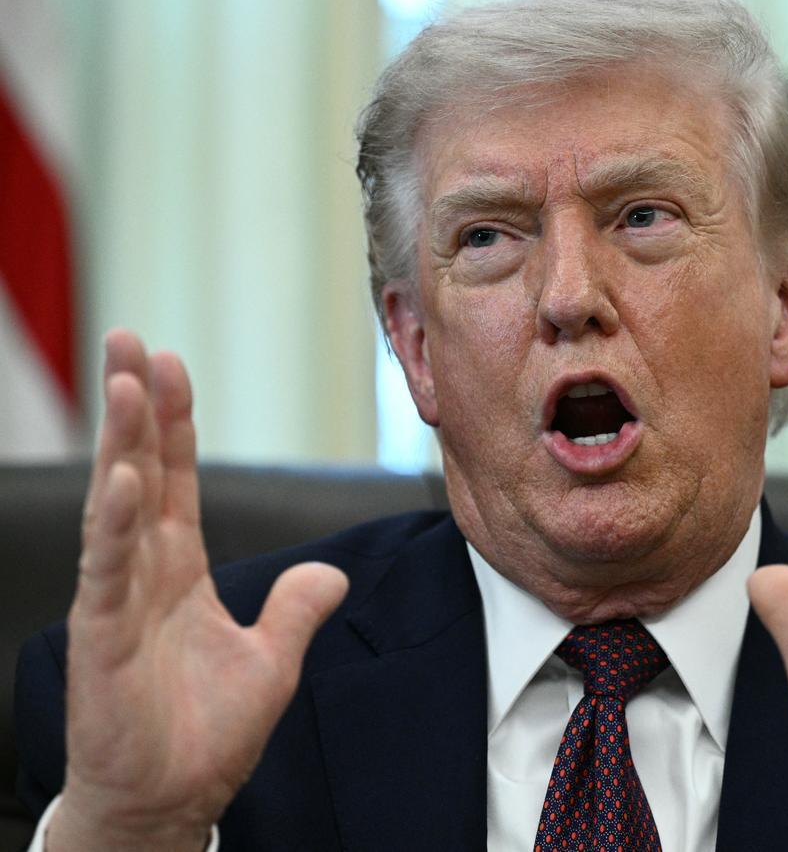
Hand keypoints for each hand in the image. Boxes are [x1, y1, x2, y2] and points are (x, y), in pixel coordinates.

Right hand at [47, 331, 348, 850]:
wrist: (170, 801)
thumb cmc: (205, 734)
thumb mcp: (272, 662)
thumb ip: (297, 610)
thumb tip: (331, 574)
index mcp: (180, 570)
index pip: (178, 479)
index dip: (177, 423)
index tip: (173, 363)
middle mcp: (144, 573)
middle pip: (141, 472)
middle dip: (136, 406)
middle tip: (130, 339)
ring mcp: (119, 601)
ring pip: (118, 505)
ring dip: (123, 443)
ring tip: (124, 380)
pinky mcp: (103, 639)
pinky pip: (109, 571)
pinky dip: (116, 525)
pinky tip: (123, 479)